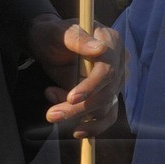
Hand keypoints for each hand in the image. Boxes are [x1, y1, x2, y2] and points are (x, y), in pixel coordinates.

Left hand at [27, 15, 122, 133]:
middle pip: (106, 93)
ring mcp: (113, 81)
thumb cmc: (52, 34)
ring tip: (52, 114)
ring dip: (78, 117)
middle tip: (51, 115)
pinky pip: (106, 116)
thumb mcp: (58, 32)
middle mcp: (118, 62)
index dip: (91, 86)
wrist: (47, 44)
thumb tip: (100, 49)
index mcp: (111, 42)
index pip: (108, 69)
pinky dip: (92, 127)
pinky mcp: (105, 95)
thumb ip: (77, 39)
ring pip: (104, 108)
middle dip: (79, 108)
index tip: (71, 98)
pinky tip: (76, 131)